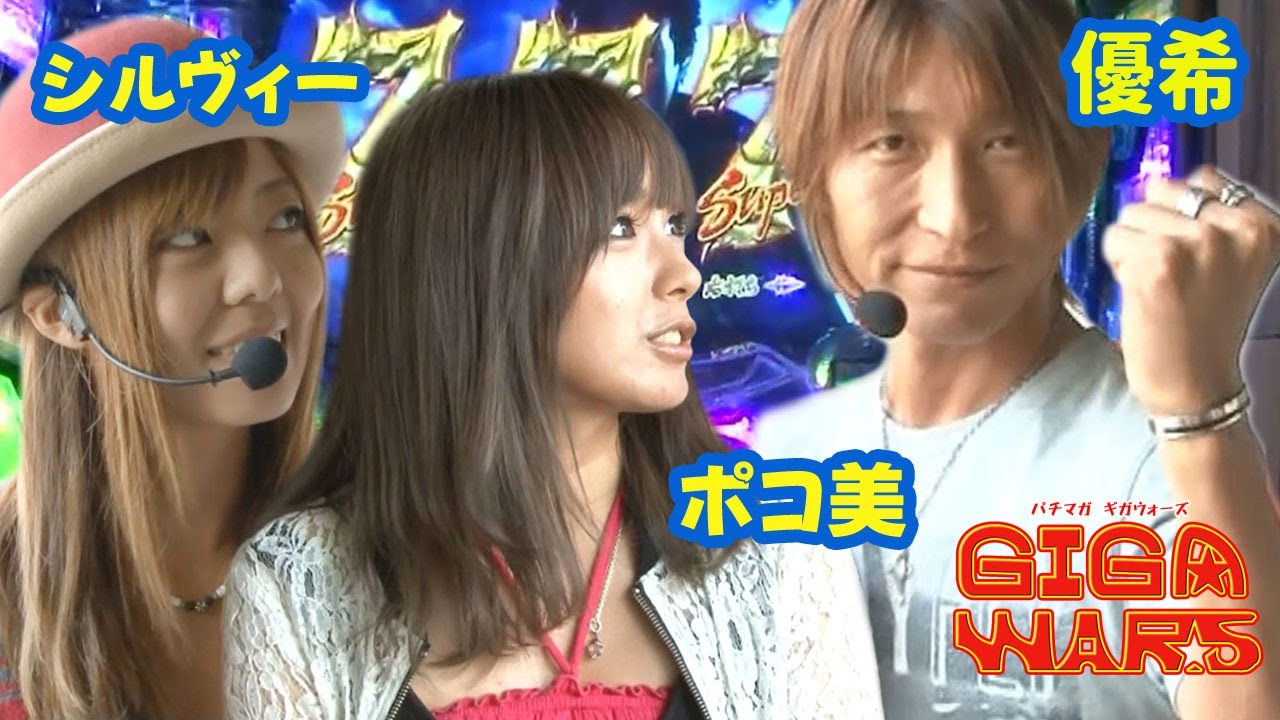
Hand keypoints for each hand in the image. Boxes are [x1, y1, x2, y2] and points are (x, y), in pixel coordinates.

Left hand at [1103, 166, 1279, 416]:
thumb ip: (1208, 216)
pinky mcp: (1158, 260)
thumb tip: (1158, 180)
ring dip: (1133, 247)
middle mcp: (1236, 228)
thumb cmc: (1204, 324)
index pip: (1204, 178)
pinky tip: (1142, 294)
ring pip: (1133, 213)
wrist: (1195, 384)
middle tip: (1172, 275)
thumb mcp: (1230, 262)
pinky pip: (1114, 238)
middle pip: (1163, 190)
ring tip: (1158, 285)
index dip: (1181, 215)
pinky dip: (1117, 264)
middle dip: (1154, 228)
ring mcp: (1198, 242)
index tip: (1192, 257)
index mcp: (1264, 225)